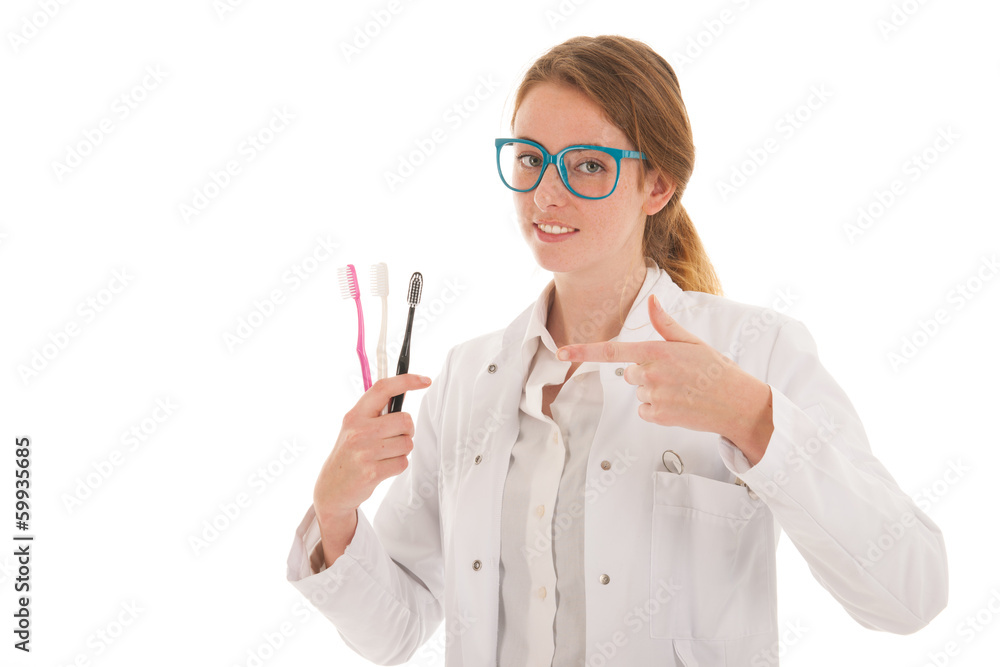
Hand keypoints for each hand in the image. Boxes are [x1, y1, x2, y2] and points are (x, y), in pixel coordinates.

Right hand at [312, 373, 431, 521]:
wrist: (331, 489)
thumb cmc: (349, 455)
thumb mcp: (354, 427)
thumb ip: (375, 412)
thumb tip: (404, 391)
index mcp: (355, 415)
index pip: (383, 388)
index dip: (406, 381)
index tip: (425, 380)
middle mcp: (358, 430)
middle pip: (405, 420)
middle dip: (407, 431)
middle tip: (395, 438)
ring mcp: (364, 452)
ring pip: (407, 443)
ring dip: (402, 450)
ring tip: (384, 456)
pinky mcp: (371, 472)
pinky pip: (403, 462)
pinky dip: (398, 466)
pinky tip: (382, 468)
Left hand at [556, 294, 772, 460]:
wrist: (736, 403)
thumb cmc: (716, 370)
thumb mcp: (692, 342)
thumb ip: (666, 325)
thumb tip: (652, 301)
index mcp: (657, 351)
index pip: (612, 350)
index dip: (583, 351)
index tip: (560, 351)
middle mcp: (652, 374)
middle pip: (629, 372)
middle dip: (645, 372)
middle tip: (675, 374)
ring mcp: (654, 397)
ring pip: (637, 391)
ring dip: (653, 391)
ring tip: (681, 390)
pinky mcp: (658, 416)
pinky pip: (644, 410)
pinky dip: (656, 408)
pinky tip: (678, 404)